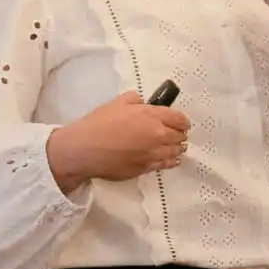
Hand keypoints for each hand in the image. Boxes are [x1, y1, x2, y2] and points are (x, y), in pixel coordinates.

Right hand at [46, 91, 189, 193]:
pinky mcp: (146, 169)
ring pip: (175, 151)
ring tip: (178, 147)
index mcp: (152, 116)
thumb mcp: (117, 102)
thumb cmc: (100, 123)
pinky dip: (171, 161)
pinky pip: (166, 165)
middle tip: (178, 134)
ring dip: (178, 148)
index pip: (179, 119)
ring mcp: (153, 154)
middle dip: (180, 134)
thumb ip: (135, 100)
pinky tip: (172, 159)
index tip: (181, 122)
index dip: (182, 120)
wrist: (86, 149)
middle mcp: (158, 135)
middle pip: (180, 136)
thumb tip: (143, 104)